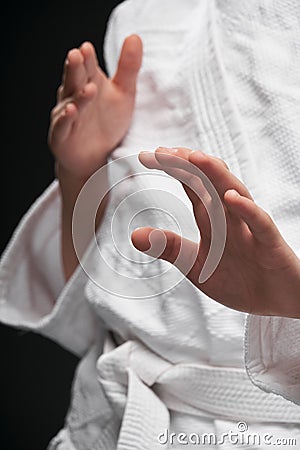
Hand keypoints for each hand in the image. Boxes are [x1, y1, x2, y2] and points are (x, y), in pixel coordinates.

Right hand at [48, 35, 142, 179]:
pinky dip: (67, 119)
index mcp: (89, 83)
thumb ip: (128, 68)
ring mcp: (66, 116)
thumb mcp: (124, 94)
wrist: (95, 158)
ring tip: (88, 87)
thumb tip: (134, 37)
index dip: (87, 59)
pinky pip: (63, 126)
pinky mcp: (62, 136)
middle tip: (77, 55)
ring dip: (78, 96)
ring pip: (70, 103)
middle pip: (75, 80)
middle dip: (76, 68)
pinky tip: (72, 111)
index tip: (88, 48)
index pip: (88, 68)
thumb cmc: (108, 124)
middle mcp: (74, 96)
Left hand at [132, 147, 299, 317]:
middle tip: (162, 151)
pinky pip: (259, 223)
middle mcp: (230, 217)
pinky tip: (230, 198)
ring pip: (234, 193)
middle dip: (188, 165)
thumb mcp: (196, 265)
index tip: (147, 155)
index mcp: (213, 220)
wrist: (275, 302)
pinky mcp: (269, 243)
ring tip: (195, 157)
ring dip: (215, 174)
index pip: (192, 187)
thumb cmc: (238, 280)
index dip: (172, 170)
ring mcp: (251, 227)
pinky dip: (246, 209)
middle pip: (210, 183)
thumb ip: (170, 248)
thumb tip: (133, 235)